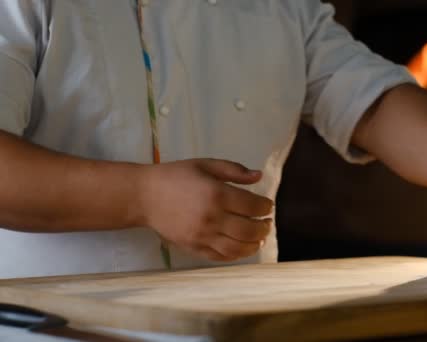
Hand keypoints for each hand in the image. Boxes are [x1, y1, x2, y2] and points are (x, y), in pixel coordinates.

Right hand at [136, 159, 273, 261]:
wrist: (144, 196)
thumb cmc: (176, 176)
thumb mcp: (205, 165)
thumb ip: (234, 170)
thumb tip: (259, 176)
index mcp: (217, 194)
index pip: (252, 206)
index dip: (265, 207)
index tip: (267, 206)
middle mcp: (212, 218)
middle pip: (249, 230)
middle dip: (263, 227)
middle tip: (267, 223)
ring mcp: (202, 236)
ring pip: (237, 248)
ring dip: (253, 244)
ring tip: (258, 238)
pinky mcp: (194, 248)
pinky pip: (220, 257)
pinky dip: (236, 255)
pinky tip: (242, 248)